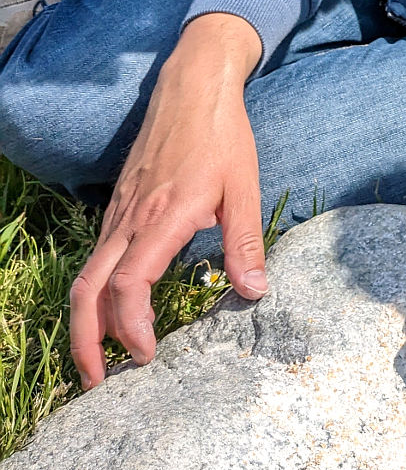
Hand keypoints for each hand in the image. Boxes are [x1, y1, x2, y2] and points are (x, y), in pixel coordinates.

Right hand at [69, 12, 265, 389]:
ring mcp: (119, 213)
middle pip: (89, 290)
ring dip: (86, 321)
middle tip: (98, 382)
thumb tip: (254, 291)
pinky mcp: (119, 207)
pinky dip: (95, 292)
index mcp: (163, 217)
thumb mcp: (244, 186)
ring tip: (99, 358)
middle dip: (87, 341)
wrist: (192, 87)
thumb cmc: (222, 135)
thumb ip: (245, 240)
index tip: (149, 354)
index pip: (130, 284)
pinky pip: (96, 257)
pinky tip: (111, 311)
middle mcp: (130, 220)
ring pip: (87, 275)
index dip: (133, 326)